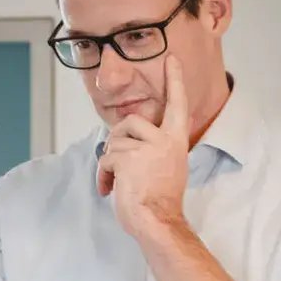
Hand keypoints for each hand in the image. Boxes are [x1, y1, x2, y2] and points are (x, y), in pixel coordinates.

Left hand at [99, 53, 193, 238]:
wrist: (158, 221)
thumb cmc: (160, 201)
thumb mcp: (165, 167)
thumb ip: (154, 148)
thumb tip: (126, 139)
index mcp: (177, 141)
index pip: (178, 104)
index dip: (174, 80)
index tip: (171, 58)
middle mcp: (165, 140)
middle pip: (131, 121)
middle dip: (117, 139)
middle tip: (116, 162)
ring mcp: (148, 148)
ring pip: (114, 141)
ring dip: (109, 163)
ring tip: (115, 182)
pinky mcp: (129, 158)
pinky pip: (106, 158)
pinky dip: (103, 175)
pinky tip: (109, 189)